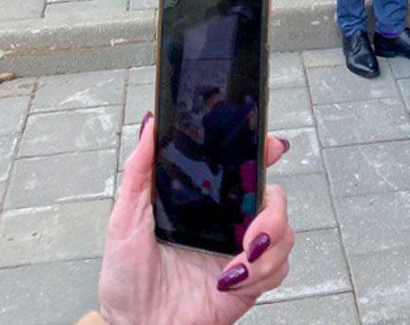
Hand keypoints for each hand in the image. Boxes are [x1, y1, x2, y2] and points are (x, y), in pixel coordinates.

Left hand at [97, 119, 293, 324]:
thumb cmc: (126, 278)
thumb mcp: (125, 218)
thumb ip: (139, 170)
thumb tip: (151, 126)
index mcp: (206, 199)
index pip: (245, 165)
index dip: (265, 150)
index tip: (272, 146)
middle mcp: (229, 221)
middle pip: (274, 198)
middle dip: (275, 211)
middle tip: (254, 230)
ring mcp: (241, 252)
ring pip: (284, 234)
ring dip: (267, 249)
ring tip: (237, 265)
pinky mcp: (249, 283)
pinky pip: (278, 269)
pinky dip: (262, 274)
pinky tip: (231, 281)